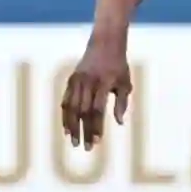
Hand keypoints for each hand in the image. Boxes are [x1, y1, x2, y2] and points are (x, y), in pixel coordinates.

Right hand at [59, 34, 132, 148]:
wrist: (105, 43)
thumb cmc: (118, 65)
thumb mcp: (125, 83)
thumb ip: (121, 103)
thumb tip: (118, 123)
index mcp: (104, 83)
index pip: (98, 110)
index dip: (96, 127)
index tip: (97, 142)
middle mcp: (88, 82)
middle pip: (83, 111)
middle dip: (84, 130)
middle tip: (85, 147)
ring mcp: (77, 80)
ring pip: (71, 107)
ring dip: (71, 126)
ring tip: (73, 141)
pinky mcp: (71, 79)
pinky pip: (66, 100)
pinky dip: (65, 115)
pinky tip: (67, 128)